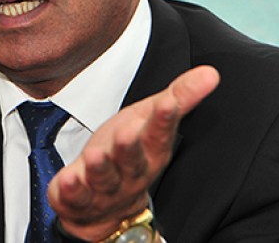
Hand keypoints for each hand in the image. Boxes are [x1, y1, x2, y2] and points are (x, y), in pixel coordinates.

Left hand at [49, 65, 219, 240]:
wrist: (106, 205)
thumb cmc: (129, 152)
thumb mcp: (150, 118)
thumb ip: (179, 97)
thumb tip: (210, 72)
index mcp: (151, 151)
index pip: (160, 134)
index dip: (164, 119)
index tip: (168, 103)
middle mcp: (132, 173)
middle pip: (133, 160)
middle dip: (129, 148)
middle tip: (127, 133)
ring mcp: (106, 189)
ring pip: (105, 179)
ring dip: (100, 168)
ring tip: (95, 155)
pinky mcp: (80, 200)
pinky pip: (76, 197)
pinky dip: (71, 190)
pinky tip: (67, 179)